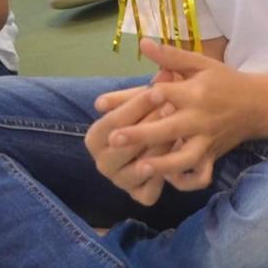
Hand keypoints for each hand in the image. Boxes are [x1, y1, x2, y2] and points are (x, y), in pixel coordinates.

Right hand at [85, 83, 173, 204]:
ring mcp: (120, 181)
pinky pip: (147, 193)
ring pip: (134, 171)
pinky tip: (172, 170)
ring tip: (172, 139)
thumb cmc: (153, 113)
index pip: (113, 121)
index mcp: (95, 136)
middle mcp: (102, 162)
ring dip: (153, 154)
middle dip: (147, 128)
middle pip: (121, 147)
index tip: (159, 91)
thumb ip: (152, 88)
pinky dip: (157, 184)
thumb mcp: (151, 98)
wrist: (166, 137)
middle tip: (171, 111)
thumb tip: (164, 72)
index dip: (136, 106)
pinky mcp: (138, 195)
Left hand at [101, 39, 255, 190]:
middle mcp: (201, 118)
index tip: (113, 103)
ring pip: (185, 158)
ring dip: (162, 164)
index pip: (166, 94)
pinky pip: (200, 174)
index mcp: (196, 92)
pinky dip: (186, 181)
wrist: (259, 105)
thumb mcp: (201, 64)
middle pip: (170, 128)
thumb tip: (143, 42)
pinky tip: (166, 181)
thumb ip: (171, 56)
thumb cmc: (225, 81)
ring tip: (138, 168)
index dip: (144, 98)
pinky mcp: (212, 156)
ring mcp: (207, 140)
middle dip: (141, 135)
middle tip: (113, 139)